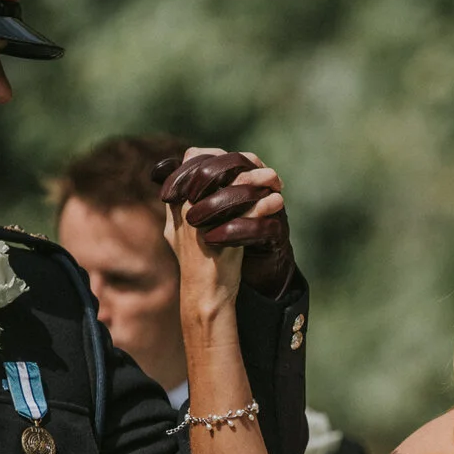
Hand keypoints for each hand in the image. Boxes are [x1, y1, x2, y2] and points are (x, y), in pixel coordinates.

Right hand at [160, 148, 295, 297]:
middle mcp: (184, 210)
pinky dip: (264, 204)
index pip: (192, 160)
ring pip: (231, 186)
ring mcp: (200, 223)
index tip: (244, 162)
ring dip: (257, 179)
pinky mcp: (219, 239)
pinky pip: (246, 211)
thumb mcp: (186, 233)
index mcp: (176, 205)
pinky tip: (277, 202)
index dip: (219, 156)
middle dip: (242, 163)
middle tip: (265, 170)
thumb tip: (198, 183)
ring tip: (276, 180)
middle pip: (213, 168)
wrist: (204, 297)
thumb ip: (188, 207)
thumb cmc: (202, 265)